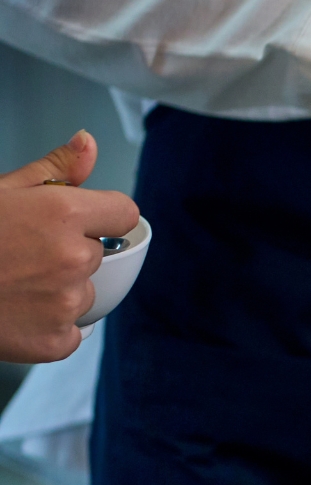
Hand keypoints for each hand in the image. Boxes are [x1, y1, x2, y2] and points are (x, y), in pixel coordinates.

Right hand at [0, 131, 140, 362]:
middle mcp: (72, 258)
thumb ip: (54, 170)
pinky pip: (71, 332)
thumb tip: (87, 143)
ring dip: (58, 291)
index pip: (123, 213)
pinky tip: (15, 312)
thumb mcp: (1, 191)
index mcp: (64, 214)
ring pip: (84, 293)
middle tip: (20, 255)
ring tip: (12, 284)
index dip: (102, 216)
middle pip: (97, 254)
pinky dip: (49, 328)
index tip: (82, 222)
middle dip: (68, 252)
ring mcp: (65, 303)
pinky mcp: (54, 341)